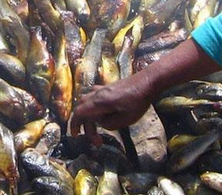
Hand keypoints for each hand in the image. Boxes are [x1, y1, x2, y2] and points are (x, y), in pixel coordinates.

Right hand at [70, 38, 221, 140]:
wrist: (147, 82)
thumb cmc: (137, 102)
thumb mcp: (124, 120)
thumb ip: (109, 124)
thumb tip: (102, 123)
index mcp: (99, 102)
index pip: (79, 113)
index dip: (74, 124)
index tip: (75, 135)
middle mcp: (97, 94)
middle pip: (82, 109)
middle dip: (85, 126)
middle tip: (97, 140)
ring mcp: (103, 89)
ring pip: (86, 101)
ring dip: (88, 114)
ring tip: (97, 126)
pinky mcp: (109, 87)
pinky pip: (93, 95)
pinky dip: (92, 105)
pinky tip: (102, 111)